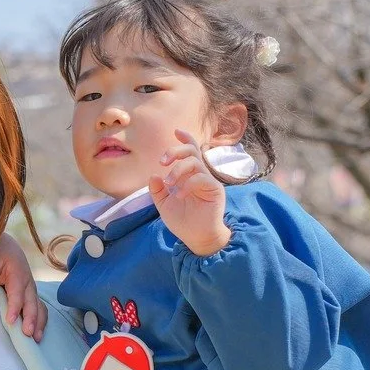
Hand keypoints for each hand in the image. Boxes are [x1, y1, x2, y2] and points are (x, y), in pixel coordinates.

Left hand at [0, 232, 47, 338]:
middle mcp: (27, 283)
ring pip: (39, 307)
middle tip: (28, 334)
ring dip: (39, 323)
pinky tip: (37, 334)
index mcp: (18, 274)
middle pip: (32, 303)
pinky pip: (39, 308)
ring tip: (36, 339)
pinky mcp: (31, 295)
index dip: (15, 307)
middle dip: (31, 319)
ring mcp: (31, 290)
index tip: (11, 321)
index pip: (17, 294)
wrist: (5, 245)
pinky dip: (40, 321)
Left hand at [150, 130, 231, 257]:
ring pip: (195, 162)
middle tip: (162, 161)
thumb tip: (153, 175)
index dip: (185, 139)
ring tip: (170, 184)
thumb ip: (158, 190)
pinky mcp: (215, 190)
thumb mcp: (164, 205)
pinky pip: (201, 178)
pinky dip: (187, 185)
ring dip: (178, 170)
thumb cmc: (183, 222)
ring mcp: (208, 181)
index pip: (190, 151)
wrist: (196, 239)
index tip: (176, 131)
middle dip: (176, 150)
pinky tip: (179, 195)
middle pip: (192, 150)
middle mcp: (200, 175)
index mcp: (189, 176)